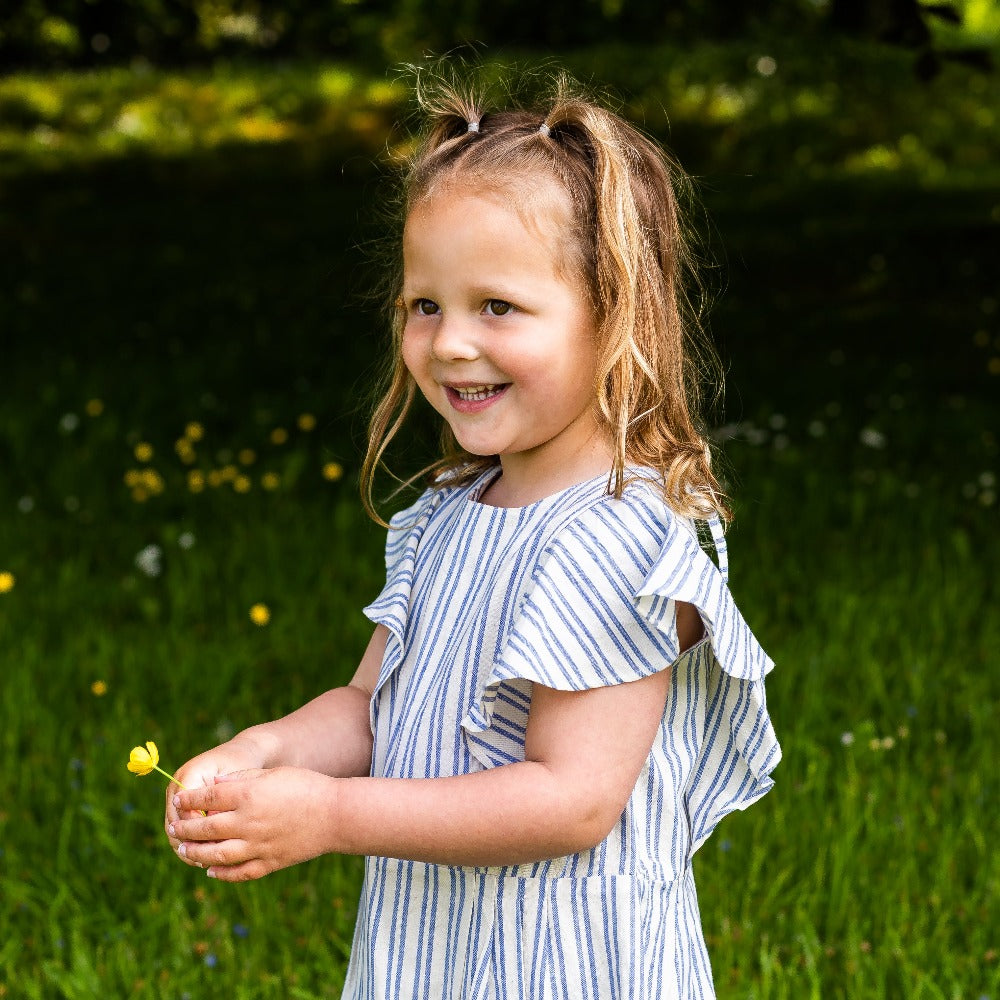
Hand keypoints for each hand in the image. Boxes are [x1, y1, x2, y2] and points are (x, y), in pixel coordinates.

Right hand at [164, 739, 267, 858]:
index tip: (216, 846)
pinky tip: (206, 856)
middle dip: (190, 844)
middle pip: (174, 824)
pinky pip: (180, 830)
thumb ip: (224, 799)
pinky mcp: (180, 807)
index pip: (185, 811)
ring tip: (205, 862)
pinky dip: (190, 844)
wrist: (241, 753)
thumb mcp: (238, 779)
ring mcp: (175, 797)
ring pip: (174, 831)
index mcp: (188, 775)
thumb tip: (214, 825)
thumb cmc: (243, 765)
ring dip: (188, 848)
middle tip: (206, 861)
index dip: (198, 831)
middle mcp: (176, 786)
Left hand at [167, 767, 338, 881]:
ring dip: (196, 854)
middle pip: (206, 828)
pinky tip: (211, 870)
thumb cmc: (306, 786)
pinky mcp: (269, 862)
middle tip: (173, 829)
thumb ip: (241, 778)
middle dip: (185, 829)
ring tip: (184, 852)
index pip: (207, 798)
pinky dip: (222, 873)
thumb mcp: (272, 773)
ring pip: (216, 854)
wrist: (336, 814)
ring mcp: (258, 846)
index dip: (189, 799)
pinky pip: (239, 872)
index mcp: (249, 795)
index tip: (178, 799)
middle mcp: (248, 822)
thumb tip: (213, 784)